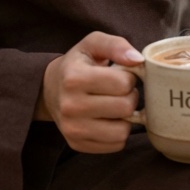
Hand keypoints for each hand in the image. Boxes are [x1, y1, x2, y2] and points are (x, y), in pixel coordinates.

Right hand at [37, 32, 142, 153]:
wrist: (51, 89)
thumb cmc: (78, 64)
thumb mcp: (93, 44)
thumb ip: (116, 45)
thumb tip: (138, 59)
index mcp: (74, 77)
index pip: (123, 83)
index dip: (129, 77)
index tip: (121, 75)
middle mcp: (70, 106)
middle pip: (125, 107)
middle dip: (130, 97)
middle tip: (121, 91)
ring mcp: (72, 129)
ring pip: (122, 132)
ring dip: (125, 118)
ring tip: (116, 106)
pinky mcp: (76, 144)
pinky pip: (115, 145)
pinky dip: (117, 132)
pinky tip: (109, 119)